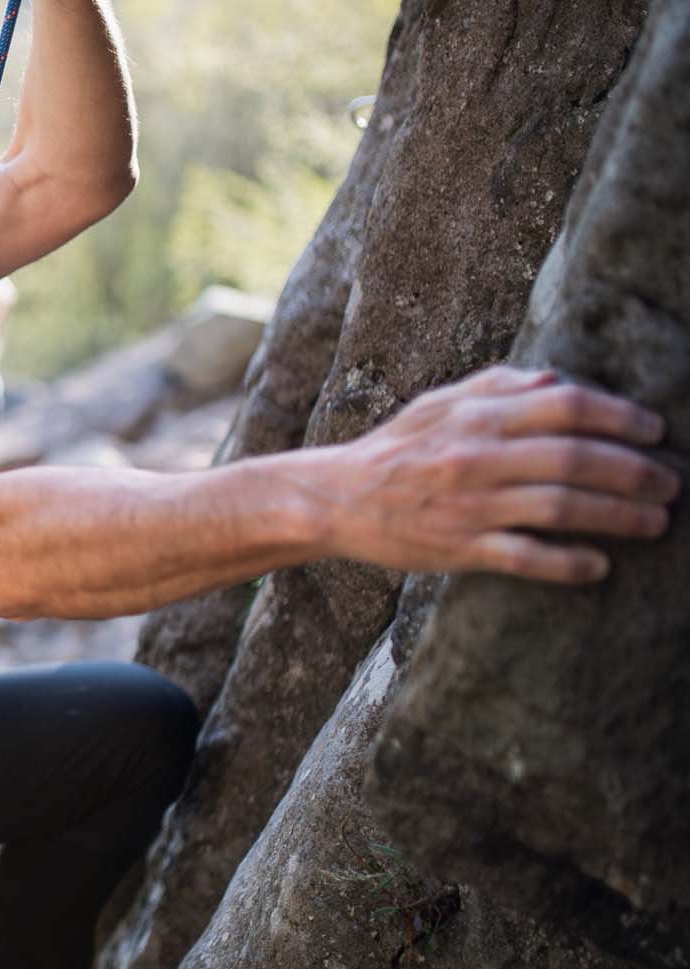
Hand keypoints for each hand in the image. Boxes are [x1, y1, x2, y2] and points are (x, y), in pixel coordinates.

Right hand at [313, 366, 676, 582]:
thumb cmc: (394, 449)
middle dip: (635, 471)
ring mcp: (470, 505)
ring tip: (655, 522)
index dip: (621, 417)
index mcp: (477, 416)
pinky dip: (568, 563)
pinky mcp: (459, 548)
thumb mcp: (439, 404)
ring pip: (561, 507)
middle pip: (576, 459)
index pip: (567, 406)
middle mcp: (478, 456)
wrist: (334, 499)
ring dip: (619, 516)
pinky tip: (599, 566)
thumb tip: (558, 379)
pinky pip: (525, 558)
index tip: (655, 431)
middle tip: (669, 483)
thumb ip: (498, 386)